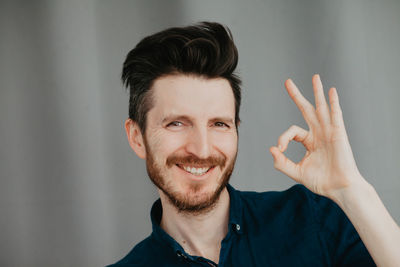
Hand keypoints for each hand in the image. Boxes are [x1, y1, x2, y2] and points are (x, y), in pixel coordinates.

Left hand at [269, 74, 364, 198]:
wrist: (339, 189)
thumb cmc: (321, 181)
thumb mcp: (297, 172)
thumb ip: (282, 163)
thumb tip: (271, 149)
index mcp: (309, 141)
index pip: (292, 132)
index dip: (283, 138)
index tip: (279, 150)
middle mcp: (319, 133)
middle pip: (306, 109)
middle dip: (296, 95)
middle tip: (287, 82)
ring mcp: (329, 132)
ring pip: (321, 108)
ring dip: (318, 92)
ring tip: (315, 77)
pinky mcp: (339, 134)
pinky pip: (336, 115)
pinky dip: (334, 103)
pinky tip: (331, 91)